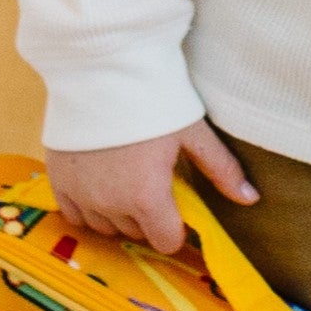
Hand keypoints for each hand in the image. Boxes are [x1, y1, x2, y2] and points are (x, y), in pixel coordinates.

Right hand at [47, 118, 256, 254]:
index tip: (177, 207)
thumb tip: (252, 200)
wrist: (100, 68)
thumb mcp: (192, 132)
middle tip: (154, 184)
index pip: (166, 241)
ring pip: (105, 227)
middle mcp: (111, 204)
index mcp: (148, 197)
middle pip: (136, 233)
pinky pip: (74, 215)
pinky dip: (87, 208)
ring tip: (127, 181)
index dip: (175, 227)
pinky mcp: (59, 180)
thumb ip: (222, 170)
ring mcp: (81, 194)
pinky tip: (99, 185)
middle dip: (149, 217)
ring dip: (119, 214)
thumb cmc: (152, 98)